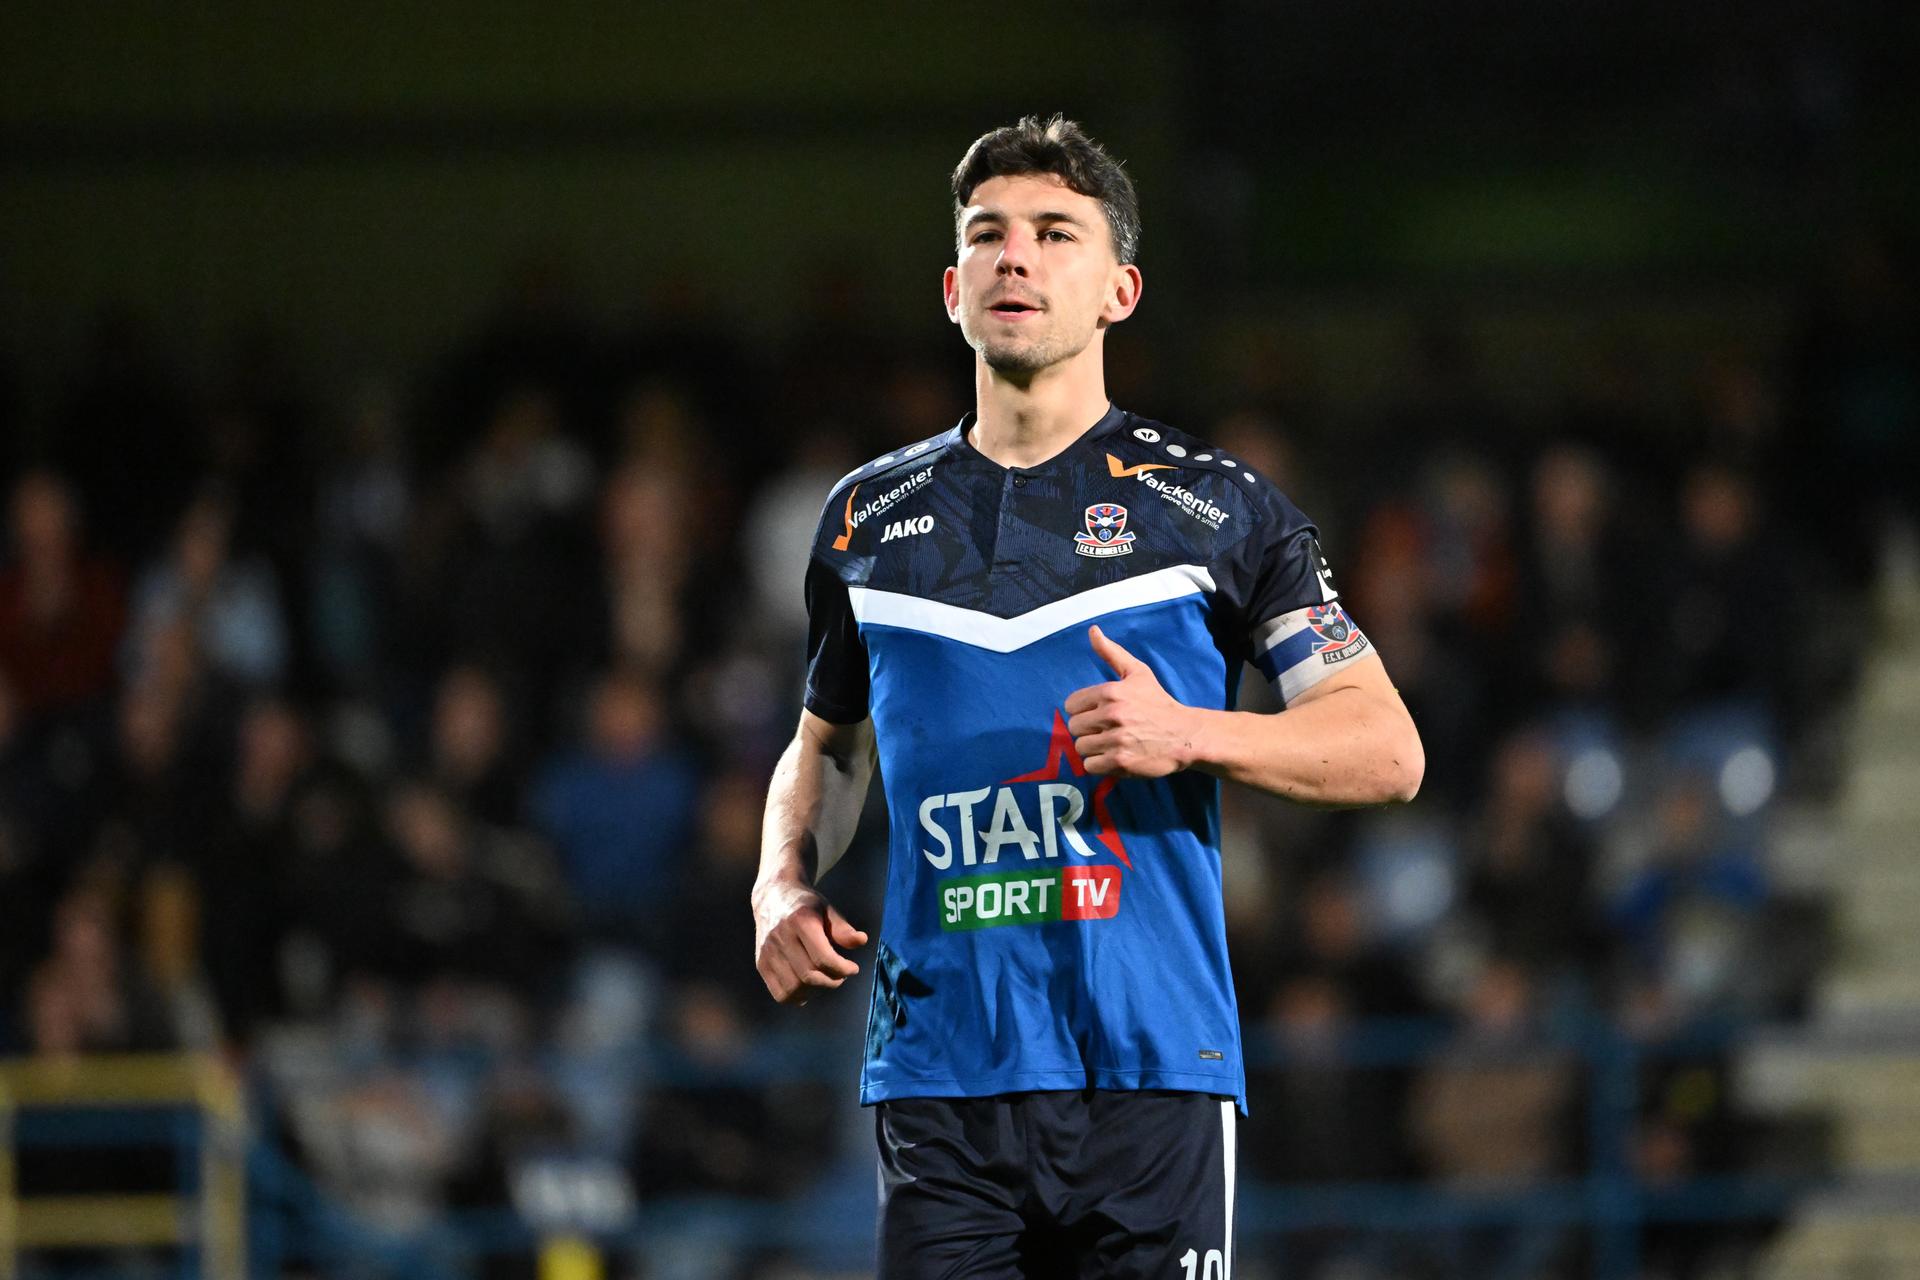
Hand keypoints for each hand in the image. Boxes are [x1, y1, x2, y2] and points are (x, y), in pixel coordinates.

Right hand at [752, 877, 868, 1005]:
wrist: (773, 896)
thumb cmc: (806, 905)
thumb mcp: (827, 909)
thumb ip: (843, 928)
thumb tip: (862, 941)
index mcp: (800, 921)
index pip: (823, 958)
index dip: (842, 969)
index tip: (853, 968)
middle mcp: (780, 937)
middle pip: (809, 975)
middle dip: (832, 981)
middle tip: (841, 976)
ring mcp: (767, 952)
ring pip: (793, 988)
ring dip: (815, 991)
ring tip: (825, 980)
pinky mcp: (761, 963)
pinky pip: (780, 993)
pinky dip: (797, 997)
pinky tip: (808, 988)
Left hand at [1063, 625, 1196, 777]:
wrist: (1184, 735)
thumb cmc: (1158, 703)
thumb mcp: (1137, 673)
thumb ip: (1111, 652)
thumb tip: (1092, 630)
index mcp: (1111, 692)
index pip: (1071, 705)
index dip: (1082, 710)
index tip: (1097, 714)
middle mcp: (1111, 715)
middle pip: (1074, 728)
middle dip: (1088, 730)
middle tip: (1105, 731)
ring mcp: (1116, 740)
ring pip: (1081, 748)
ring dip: (1093, 748)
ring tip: (1111, 744)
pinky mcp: (1121, 762)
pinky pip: (1090, 766)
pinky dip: (1099, 764)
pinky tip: (1114, 757)